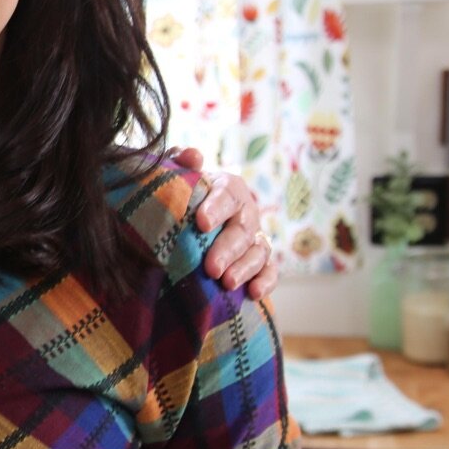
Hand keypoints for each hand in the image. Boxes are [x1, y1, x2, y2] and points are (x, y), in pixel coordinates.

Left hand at [169, 147, 276, 299]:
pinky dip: (266, 282)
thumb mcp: (178, 178)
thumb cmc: (183, 198)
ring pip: (259, 252)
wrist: (188, 224)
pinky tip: (253, 293)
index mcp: (227, 189)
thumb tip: (190, 155)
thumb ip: (181, 163)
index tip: (201, 223)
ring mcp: (254, 239)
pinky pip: (270, 272)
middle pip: (243, 229)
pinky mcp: (259, 263)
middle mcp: (245, 213)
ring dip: (245, 268)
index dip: (216, 207)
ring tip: (227, 283)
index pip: (227, 193)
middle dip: (228, 249)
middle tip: (211, 267)